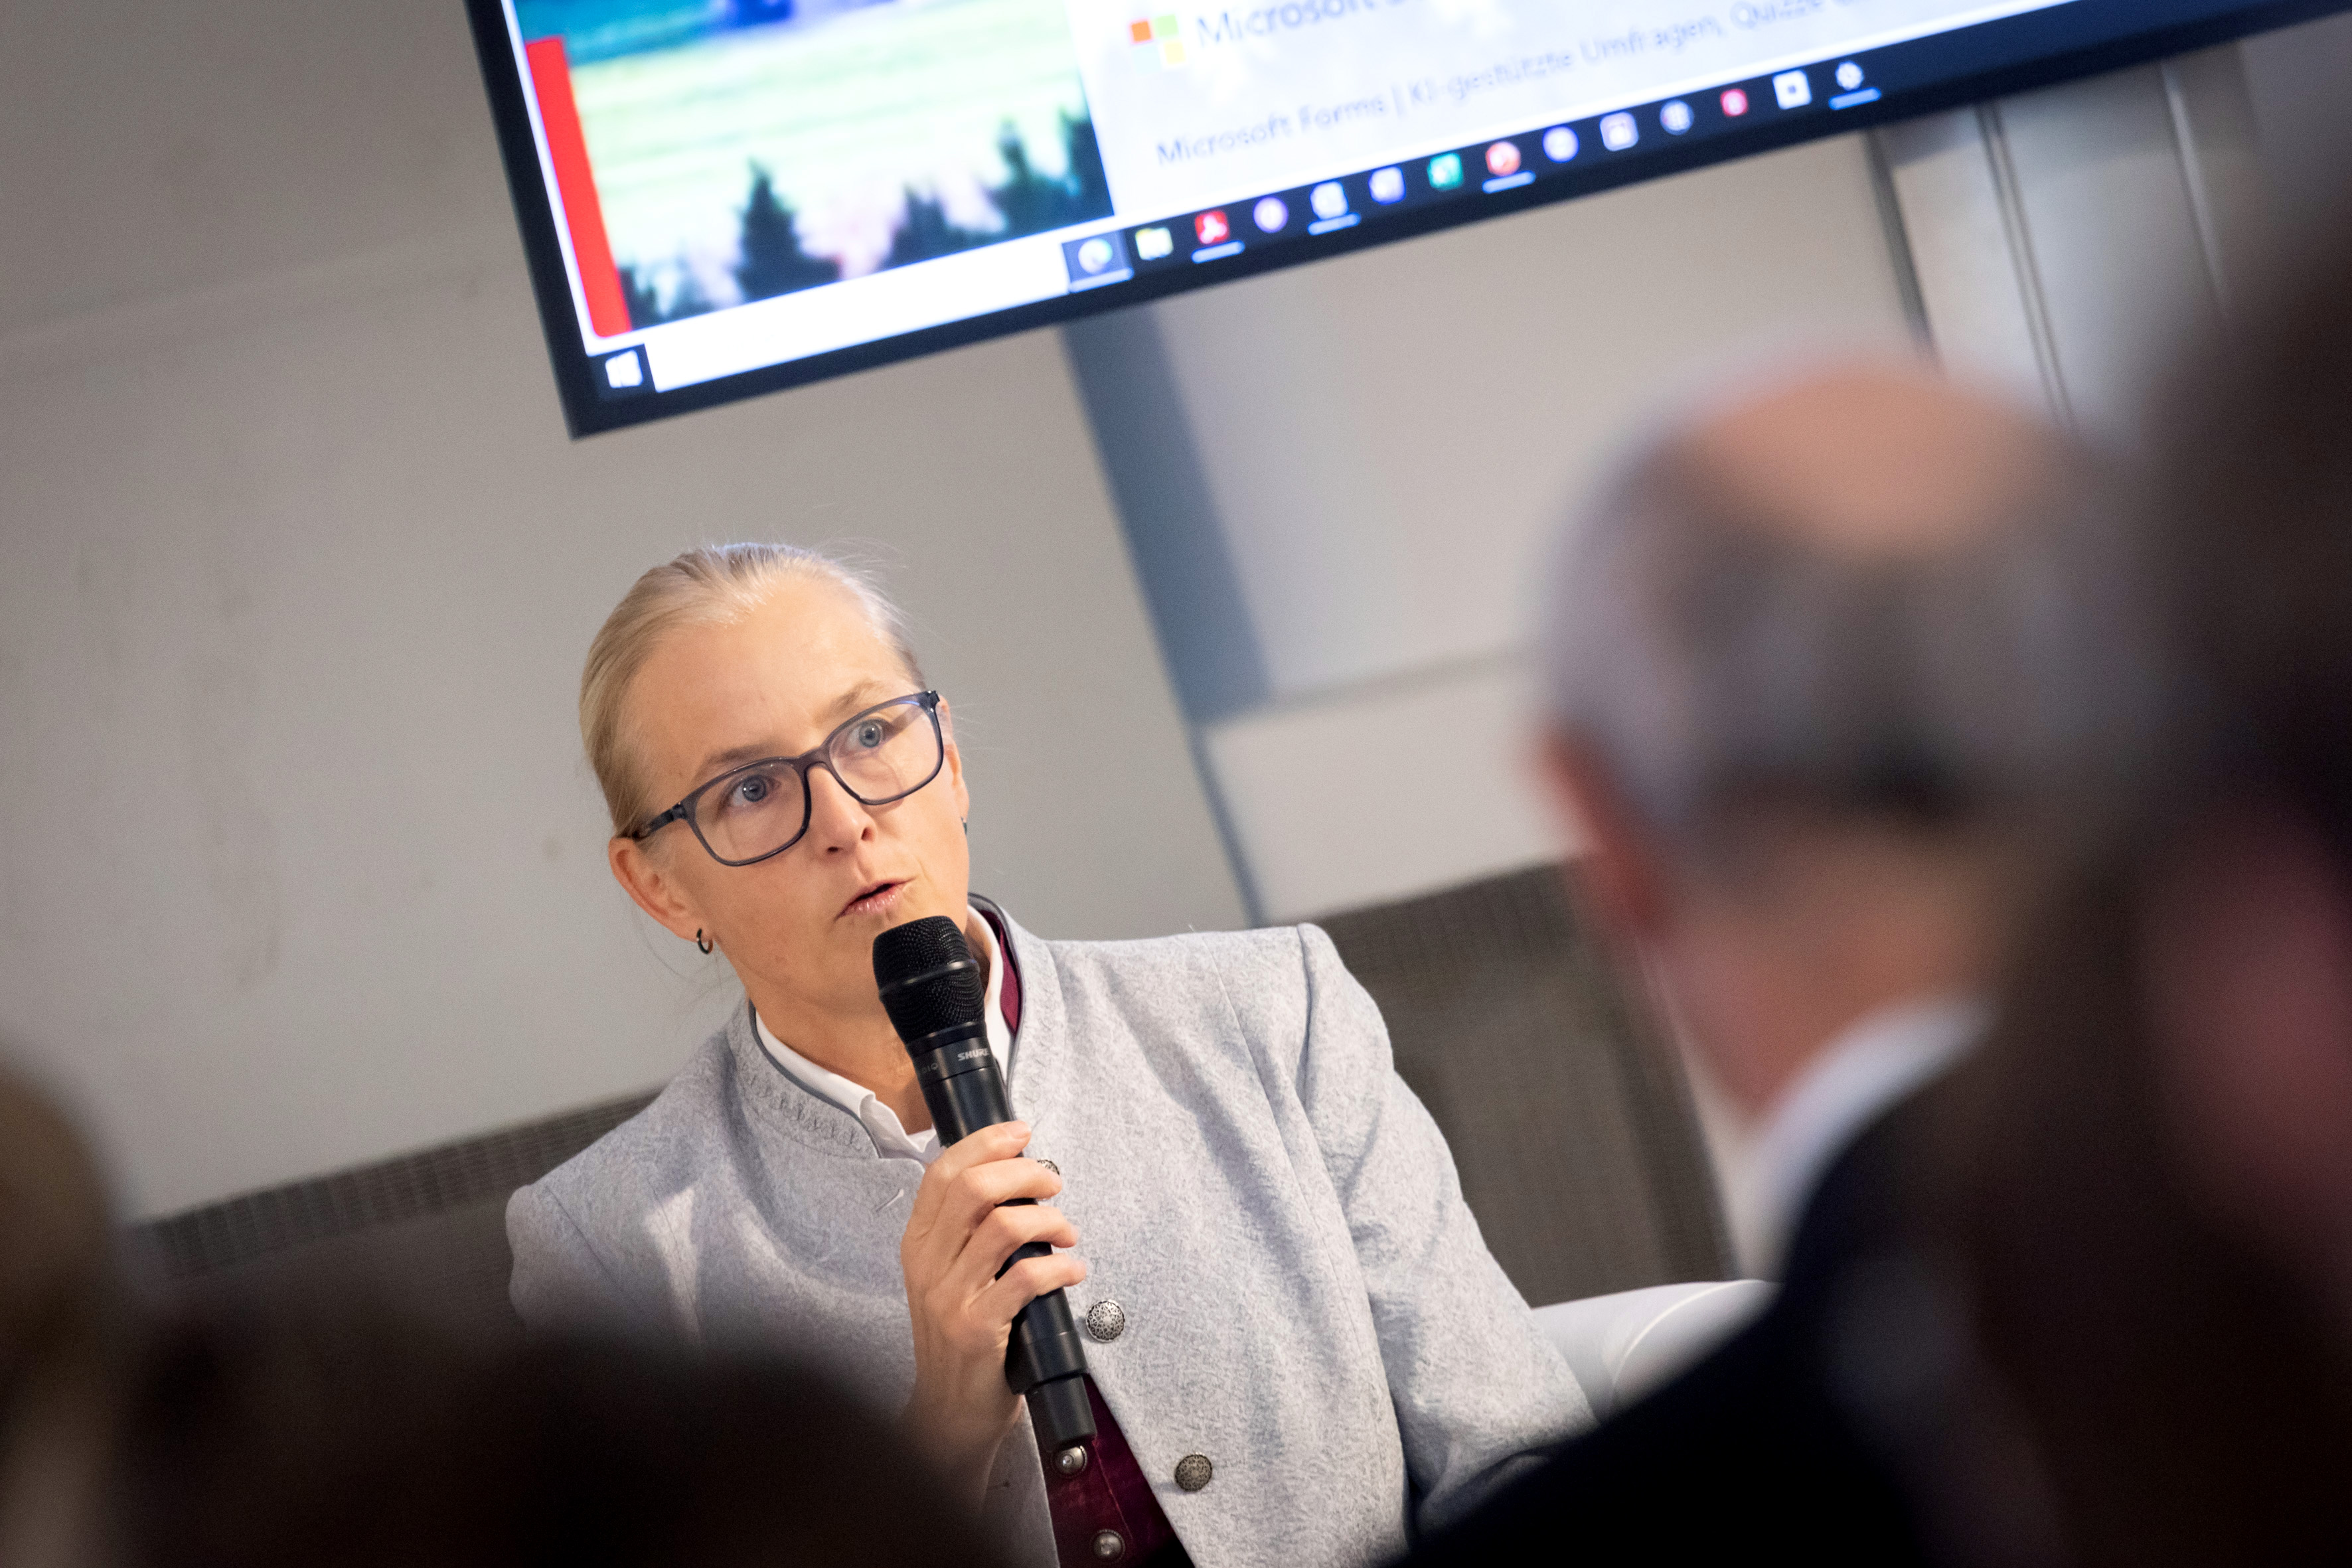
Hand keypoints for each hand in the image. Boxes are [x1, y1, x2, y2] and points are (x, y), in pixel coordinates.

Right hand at [898, 1121, 1084, 1502]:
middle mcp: (927, 1265)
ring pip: (1003, 1227)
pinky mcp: (976, 1330)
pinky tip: (1074, 1272)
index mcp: (918, 1244)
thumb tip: (1018, 1180)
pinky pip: (1025, 1279)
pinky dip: (1060, 1267)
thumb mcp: (949, 1278)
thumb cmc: (960, 1339)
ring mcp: (949, 1298)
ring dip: (1049, 1220)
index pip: (942, 1173)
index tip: (1021, 1132)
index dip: (984, 1143)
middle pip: (973, 1189)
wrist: (946, 1415)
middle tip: (1054, 1183)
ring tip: (1068, 1233)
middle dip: (1024, 1173)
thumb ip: (969, 1233)